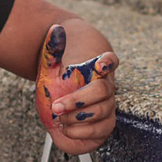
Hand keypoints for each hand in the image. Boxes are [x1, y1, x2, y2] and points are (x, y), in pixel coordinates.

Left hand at [35, 24, 117, 154]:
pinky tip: (67, 128)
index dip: (108, 62)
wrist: (59, 109)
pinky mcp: (104, 127)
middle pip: (103, 90)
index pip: (110, 61)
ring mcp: (107, 108)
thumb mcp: (51, 68)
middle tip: (56, 106)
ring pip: (102, 112)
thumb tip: (55, 29)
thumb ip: (53, 49)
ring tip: (60, 118)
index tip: (100, 64)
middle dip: (78, 99)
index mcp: (96, 71)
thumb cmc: (59, 85)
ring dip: (77, 117)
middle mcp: (105, 89)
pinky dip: (80, 131)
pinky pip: (100, 130)